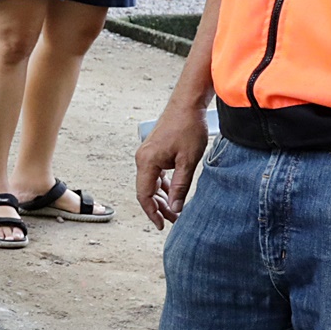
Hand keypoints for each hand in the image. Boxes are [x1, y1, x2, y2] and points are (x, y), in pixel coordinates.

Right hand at [136, 103, 210, 228]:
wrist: (187, 104)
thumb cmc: (188, 128)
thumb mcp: (188, 160)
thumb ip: (180, 186)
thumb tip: (174, 209)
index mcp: (147, 162)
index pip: (144, 195)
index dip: (152, 213)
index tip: (161, 225)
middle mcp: (142, 159)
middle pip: (145, 191)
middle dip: (158, 208)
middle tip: (174, 220)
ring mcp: (147, 154)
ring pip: (150, 183)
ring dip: (161, 197)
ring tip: (175, 210)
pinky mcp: (153, 151)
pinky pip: (154, 174)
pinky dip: (162, 185)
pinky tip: (173, 192)